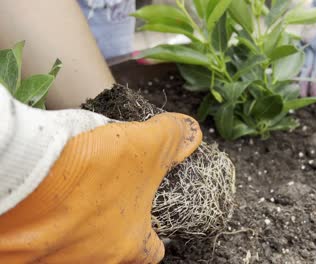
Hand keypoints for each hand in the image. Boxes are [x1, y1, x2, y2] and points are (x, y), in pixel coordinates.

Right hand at [0, 103, 201, 262]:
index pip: (151, 253)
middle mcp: (93, 261)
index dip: (153, 237)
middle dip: (111, 226)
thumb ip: (172, 138)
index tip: (149, 221)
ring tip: (71, 194)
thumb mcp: (145, 146)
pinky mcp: (19, 253)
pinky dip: (43, 223)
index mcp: (127, 244)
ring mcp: (55, 260)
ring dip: (76, 225)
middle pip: (111, 251)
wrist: (20, 176)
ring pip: (74, 248)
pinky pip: (39, 241)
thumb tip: (191, 132)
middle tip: (104, 198)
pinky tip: (43, 198)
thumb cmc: (89, 170)